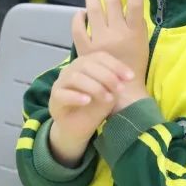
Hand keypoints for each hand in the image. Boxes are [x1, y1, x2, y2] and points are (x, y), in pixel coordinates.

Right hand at [48, 51, 133, 165]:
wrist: (78, 128)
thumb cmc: (94, 107)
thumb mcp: (109, 94)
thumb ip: (114, 83)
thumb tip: (126, 76)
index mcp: (85, 64)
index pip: (99, 57)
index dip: (116, 65)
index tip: (130, 77)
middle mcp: (71, 69)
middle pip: (87, 64)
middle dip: (107, 76)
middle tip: (120, 89)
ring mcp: (60, 83)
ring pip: (75, 77)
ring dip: (94, 87)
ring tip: (108, 98)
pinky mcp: (54, 98)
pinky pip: (63, 94)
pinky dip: (76, 96)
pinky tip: (88, 101)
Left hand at [73, 0, 149, 110]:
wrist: (123, 92)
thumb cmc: (135, 66)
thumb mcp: (142, 43)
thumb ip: (136, 25)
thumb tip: (130, 4)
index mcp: (135, 33)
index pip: (136, 4)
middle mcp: (118, 34)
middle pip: (113, 3)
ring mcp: (101, 41)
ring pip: (95, 12)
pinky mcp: (86, 49)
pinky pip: (79, 29)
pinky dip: (78, 18)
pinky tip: (80, 12)